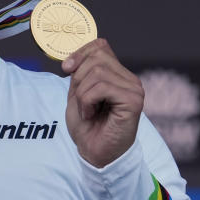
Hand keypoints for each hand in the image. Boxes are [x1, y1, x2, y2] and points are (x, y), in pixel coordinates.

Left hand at [61, 38, 143, 167]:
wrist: (94, 153)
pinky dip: (88, 101)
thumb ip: (79, 73)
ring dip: (82, 94)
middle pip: (96, 57)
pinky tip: (91, 114)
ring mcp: (134, 89)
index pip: (100, 46)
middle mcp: (129, 79)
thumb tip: (73, 58)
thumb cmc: (87, 126)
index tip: (65, 69)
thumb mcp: (77, 93)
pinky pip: (102, 87)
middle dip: (78, 79)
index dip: (80, 53)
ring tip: (87, 110)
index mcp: (117, 74)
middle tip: (81, 101)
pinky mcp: (133, 100)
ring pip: (97, 72)